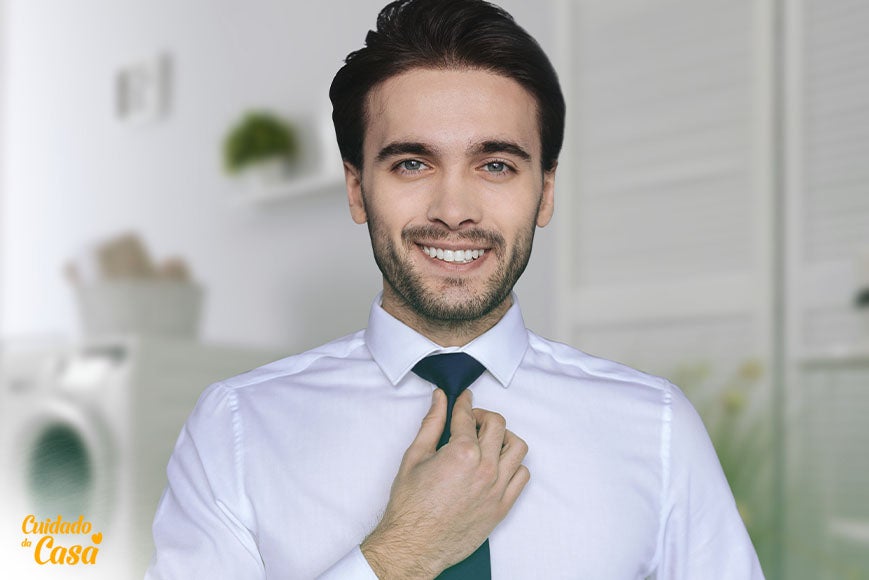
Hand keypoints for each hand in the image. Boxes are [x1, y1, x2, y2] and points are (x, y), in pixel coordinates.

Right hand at [361, 389, 529, 578]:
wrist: (414, 545)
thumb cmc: (410, 506)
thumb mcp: (415, 457)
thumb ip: (431, 424)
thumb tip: (439, 399)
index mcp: (461, 452)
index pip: (467, 416)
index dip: (464, 403)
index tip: (464, 398)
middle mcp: (485, 468)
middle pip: (497, 425)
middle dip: (483, 416)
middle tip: (471, 420)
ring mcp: (497, 488)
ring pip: (517, 448)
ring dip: (503, 438)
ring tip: (487, 442)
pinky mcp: (502, 506)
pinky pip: (522, 476)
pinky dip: (513, 465)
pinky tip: (497, 465)